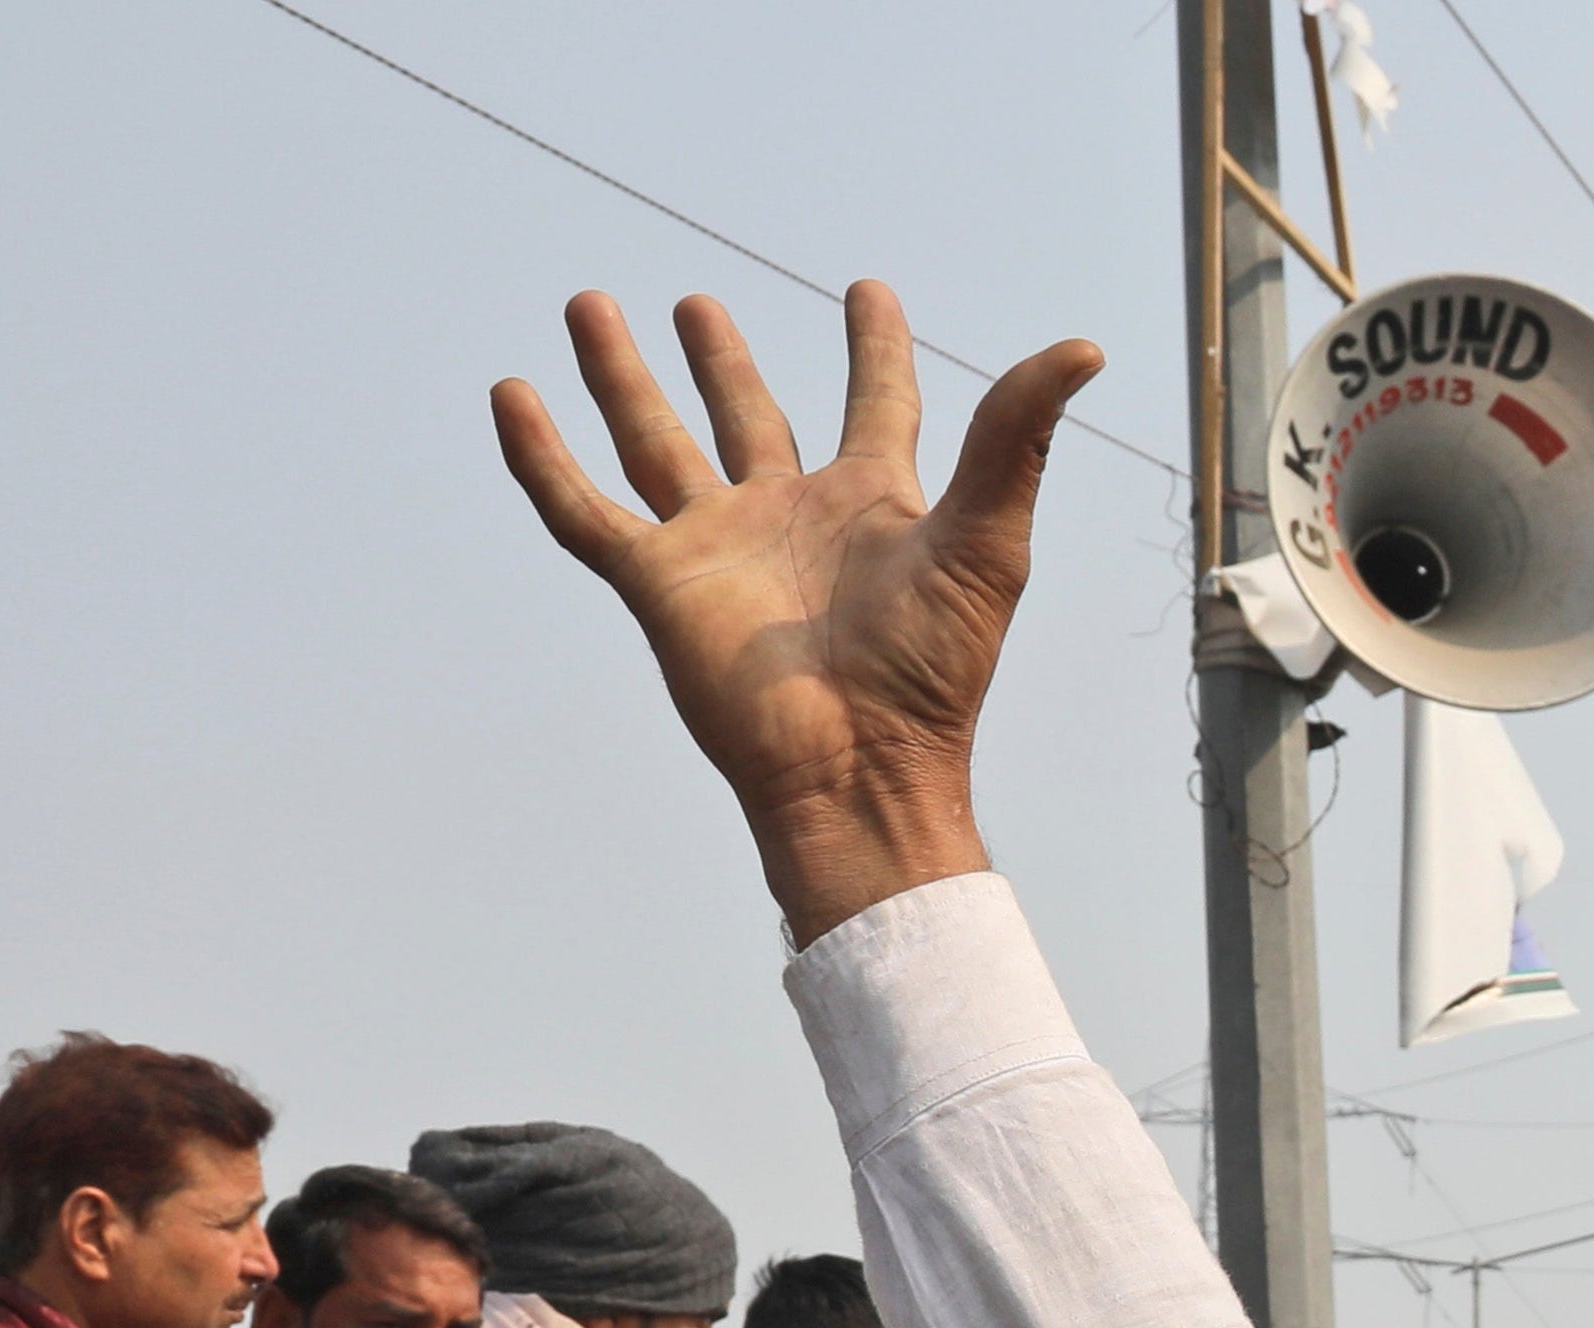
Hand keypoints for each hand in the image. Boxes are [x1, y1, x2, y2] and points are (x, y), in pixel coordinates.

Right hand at [493, 286, 1101, 942]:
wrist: (858, 769)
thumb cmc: (931, 673)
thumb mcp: (987, 540)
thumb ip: (1017, 437)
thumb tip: (1084, 347)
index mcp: (873, 506)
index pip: (877, 405)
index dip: (877, 350)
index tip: (868, 291)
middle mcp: (789, 519)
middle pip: (747, 418)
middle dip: (721, 360)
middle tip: (695, 302)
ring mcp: (718, 549)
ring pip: (655, 442)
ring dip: (622, 378)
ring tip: (592, 306)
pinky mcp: (657, 585)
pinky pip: (583, 510)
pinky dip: (542, 456)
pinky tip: (510, 395)